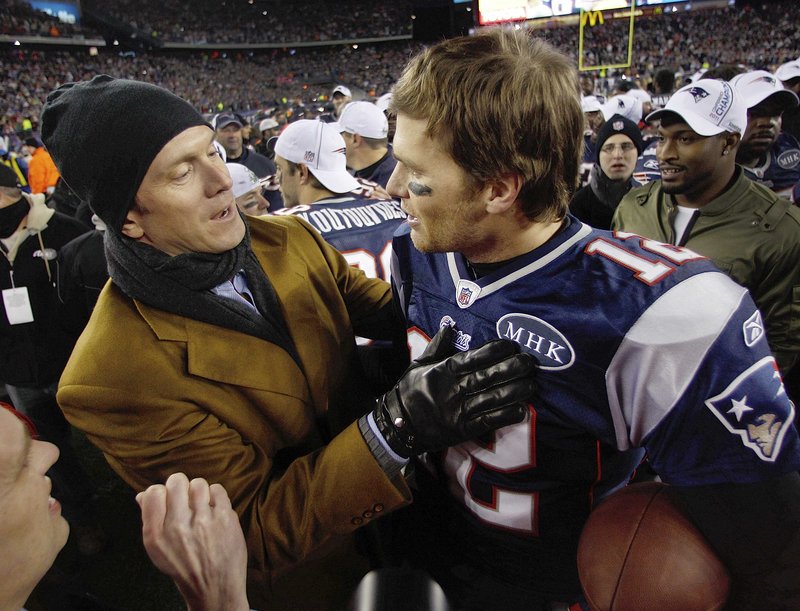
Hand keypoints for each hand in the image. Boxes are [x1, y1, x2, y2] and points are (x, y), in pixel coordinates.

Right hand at [137, 473, 248, 610]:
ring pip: (198, 484)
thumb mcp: (158, 550)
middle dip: (180, 486)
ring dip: (199, 492)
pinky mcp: (225, 518)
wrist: (214, 587)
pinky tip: (214, 510)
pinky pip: (218, 490)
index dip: (161, 491)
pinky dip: (216, 496)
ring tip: (200, 505)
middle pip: (176, 481)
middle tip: (185, 498)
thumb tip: (142, 494)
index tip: (167, 498)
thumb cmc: (185, 566)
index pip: (153, 493)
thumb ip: (149, 519)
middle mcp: (178, 526)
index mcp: (156, 535)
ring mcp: (203, 521)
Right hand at [373, 325, 535, 457]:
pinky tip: (521, 409)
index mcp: (443, 371)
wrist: (396, 425)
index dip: (492, 351)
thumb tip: (449, 327)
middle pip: (486, 377)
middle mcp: (452, 389)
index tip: (510, 345)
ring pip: (491, 398)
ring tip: (532, 384)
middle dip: (511, 368)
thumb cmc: (408, 392)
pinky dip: (505, 416)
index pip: (471, 358)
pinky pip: (487, 421)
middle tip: (529, 362)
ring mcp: (458, 411)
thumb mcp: (418, 365)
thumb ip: (436, 347)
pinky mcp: (462, 430)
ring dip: (514, 391)